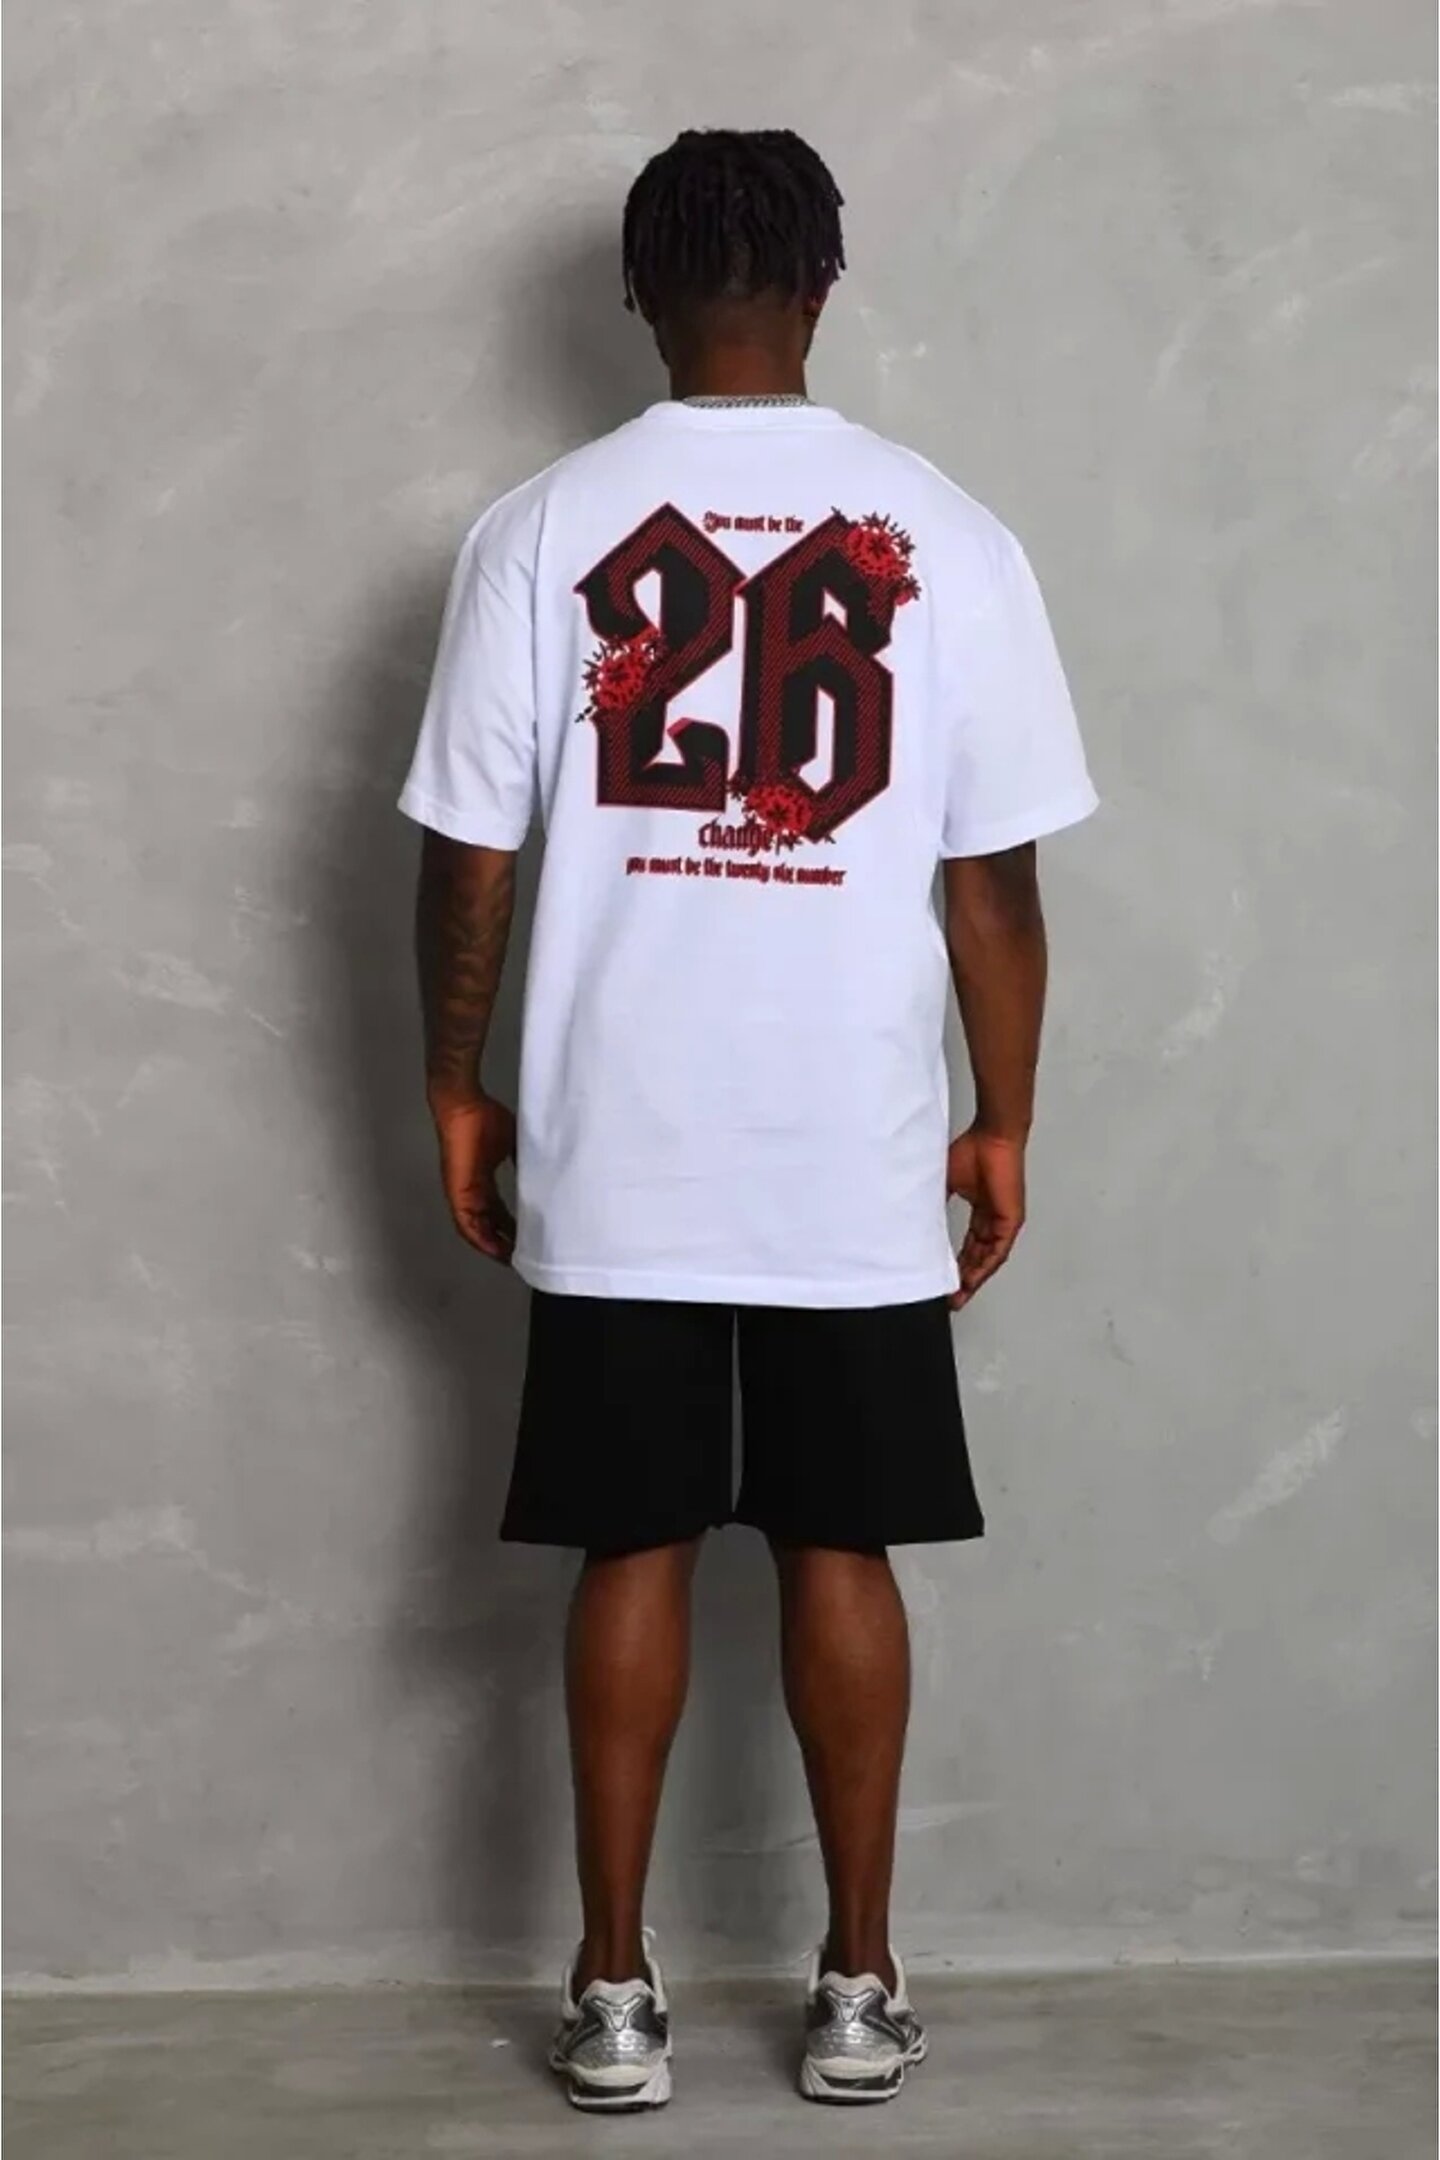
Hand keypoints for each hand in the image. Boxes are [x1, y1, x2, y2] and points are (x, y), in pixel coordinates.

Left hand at [430, 1091, 516, 1262]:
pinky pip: (466, 1222)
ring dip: (491, 1245)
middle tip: (523, 1255)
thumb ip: (524, 1161)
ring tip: (511, 1259)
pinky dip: (479, 1237)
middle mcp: (472, 1192)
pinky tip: (493, 1249)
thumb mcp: (513, 1144)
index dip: (511, 1228)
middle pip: (487, 1225)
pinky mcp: (457, 1192)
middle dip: (504, 1242)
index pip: (498, 1212)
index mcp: (483, 1181)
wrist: (464, 1105)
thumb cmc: (486, 1118)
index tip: (528, 1238)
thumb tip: (545, 1172)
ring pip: (476, 1229)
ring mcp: (462, 1193)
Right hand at [946, 1125, 1026, 1309]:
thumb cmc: (973, 1151)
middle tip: (950, 1299)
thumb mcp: (945, 1183)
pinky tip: (972, 1280)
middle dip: (964, 1279)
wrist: (993, 1137)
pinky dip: (985, 1267)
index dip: (957, 1264)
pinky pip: (998, 1251)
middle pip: (979, 1257)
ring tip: (958, 1296)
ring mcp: (1004, 1221)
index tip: (944, 1281)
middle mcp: (993, 1219)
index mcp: (981, 1210)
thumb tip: (919, 1219)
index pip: (969, 1245)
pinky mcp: (1011, 1220)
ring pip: (988, 1259)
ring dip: (974, 1278)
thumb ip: (937, 1203)